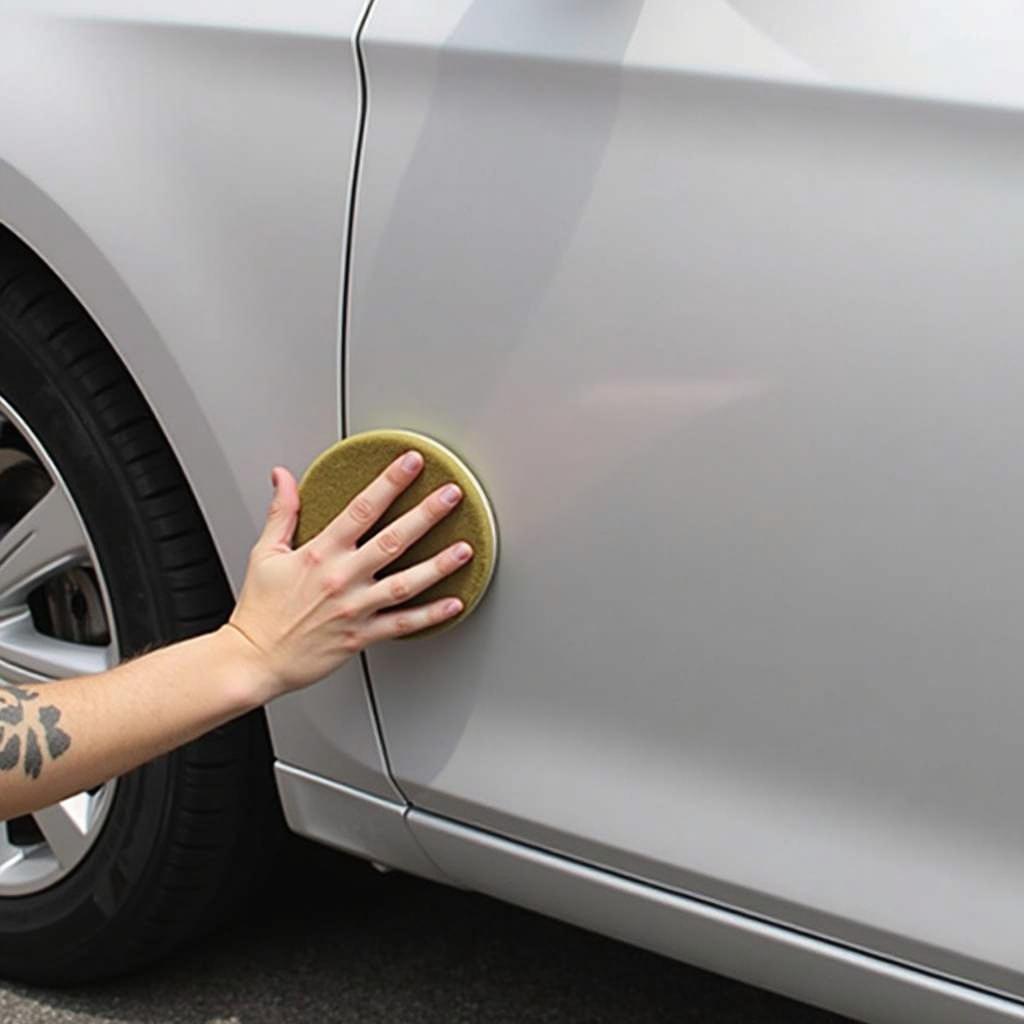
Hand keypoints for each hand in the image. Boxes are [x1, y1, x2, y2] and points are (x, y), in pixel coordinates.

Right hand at [226, 450, 472, 697]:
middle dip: (426, 514)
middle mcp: (342, 577)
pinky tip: (454, 602)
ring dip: (438, 565)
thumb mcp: (264, 552)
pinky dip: (430, 615)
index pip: (361, 508)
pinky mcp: (361, 636)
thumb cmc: (260, 609)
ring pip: (406, 582)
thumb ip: (282, 512)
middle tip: (451, 495)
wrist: (253, 659)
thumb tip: (283, 476)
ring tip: (465, 549)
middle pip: (393, 539)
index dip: (389, 482)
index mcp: (320, 553)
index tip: (410, 463)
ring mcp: (355, 607)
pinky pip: (402, 624)